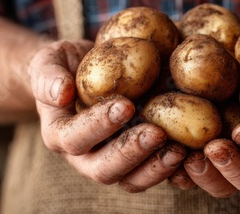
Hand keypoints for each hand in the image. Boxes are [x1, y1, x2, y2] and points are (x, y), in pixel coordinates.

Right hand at [28, 40, 186, 191]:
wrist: (83, 74)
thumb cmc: (65, 65)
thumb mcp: (49, 61)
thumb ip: (47, 75)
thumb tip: (61, 92)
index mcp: (59, 134)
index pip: (75, 138)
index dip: (98, 126)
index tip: (125, 105)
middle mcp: (84, 156)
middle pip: (104, 169)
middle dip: (131, 153)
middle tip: (157, 132)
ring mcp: (111, 161)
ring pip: (130, 179)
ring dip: (155, 168)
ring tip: (180, 149)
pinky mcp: (135, 161)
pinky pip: (151, 174)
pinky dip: (172, 171)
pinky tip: (192, 156)